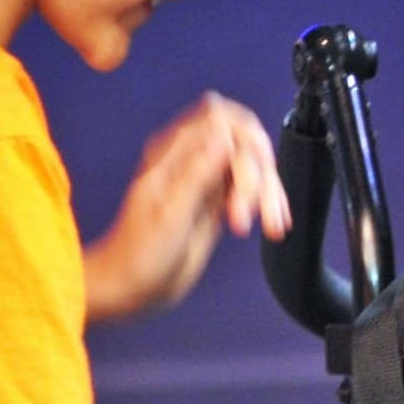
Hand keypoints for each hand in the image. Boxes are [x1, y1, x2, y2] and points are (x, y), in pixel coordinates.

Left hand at [84, 93, 283, 320]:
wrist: (132, 286)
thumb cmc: (137, 255)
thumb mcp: (169, 215)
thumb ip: (197, 173)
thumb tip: (222, 135)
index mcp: (172, 154)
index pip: (220, 117)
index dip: (245, 135)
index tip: (257, 164)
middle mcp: (191, 161)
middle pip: (244, 142)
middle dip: (258, 174)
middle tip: (248, 212)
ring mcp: (205, 180)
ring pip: (253, 166)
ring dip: (267, 192)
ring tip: (270, 224)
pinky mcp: (216, 201)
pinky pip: (250, 188)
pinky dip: (266, 202)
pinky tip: (271, 223)